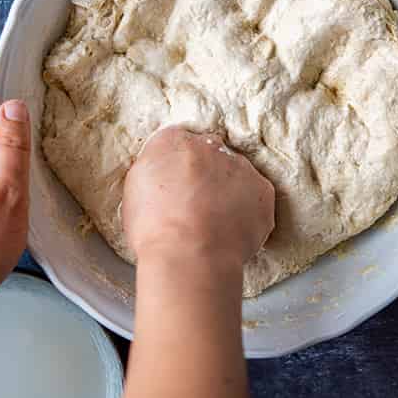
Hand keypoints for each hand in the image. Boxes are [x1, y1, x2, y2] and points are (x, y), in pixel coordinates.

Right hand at [121, 127, 274, 271]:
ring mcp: (239, 166)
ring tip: (217, 224)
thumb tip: (165, 174)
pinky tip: (233, 231)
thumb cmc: (153, 229)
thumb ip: (155, 170)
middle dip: (206, 174)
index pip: (178, 144)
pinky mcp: (262, 191)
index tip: (178, 187)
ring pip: (236, 174)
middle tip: (197, 206)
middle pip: (210, 154)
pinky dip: (250, 212)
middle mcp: (208, 145)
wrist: (187, 256)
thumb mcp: (135, 190)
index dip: (179, 168)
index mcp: (171, 141)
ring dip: (229, 191)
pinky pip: (257, 198)